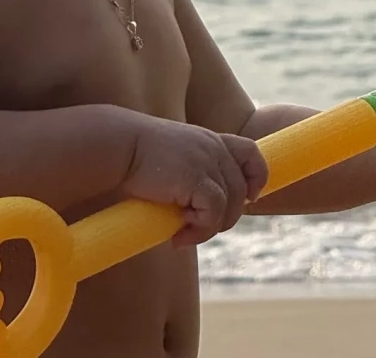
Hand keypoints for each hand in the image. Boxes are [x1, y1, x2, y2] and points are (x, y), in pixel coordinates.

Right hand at [125, 117, 267, 246]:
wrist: (120, 146)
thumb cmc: (139, 158)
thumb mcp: (177, 160)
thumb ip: (195, 176)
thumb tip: (204, 215)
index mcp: (212, 140)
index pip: (253, 154)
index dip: (256, 180)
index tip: (245, 199)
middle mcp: (215, 148)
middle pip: (242, 192)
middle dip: (224, 219)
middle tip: (194, 229)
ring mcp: (207, 161)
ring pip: (230, 207)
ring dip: (208, 229)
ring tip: (182, 234)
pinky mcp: (196, 178)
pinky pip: (213, 213)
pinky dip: (200, 230)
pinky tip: (178, 233)